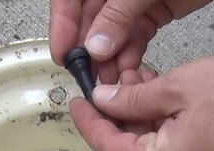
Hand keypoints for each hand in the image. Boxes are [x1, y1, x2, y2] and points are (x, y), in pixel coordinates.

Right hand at [49, 0, 210, 83]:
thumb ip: (117, 15)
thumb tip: (95, 46)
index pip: (68, 0)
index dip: (62, 27)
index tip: (63, 55)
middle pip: (89, 20)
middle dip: (89, 50)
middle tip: (90, 76)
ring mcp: (131, 0)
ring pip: (112, 33)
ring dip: (110, 58)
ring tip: (111, 79)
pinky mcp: (152, 10)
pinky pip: (135, 35)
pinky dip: (131, 53)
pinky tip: (128, 68)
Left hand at [70, 55, 213, 150]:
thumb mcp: (179, 87)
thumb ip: (133, 98)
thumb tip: (105, 101)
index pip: (108, 149)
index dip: (88, 123)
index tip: (77, 102)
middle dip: (110, 123)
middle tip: (106, 90)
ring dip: (133, 123)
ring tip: (135, 85)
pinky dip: (153, 129)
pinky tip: (156, 99)